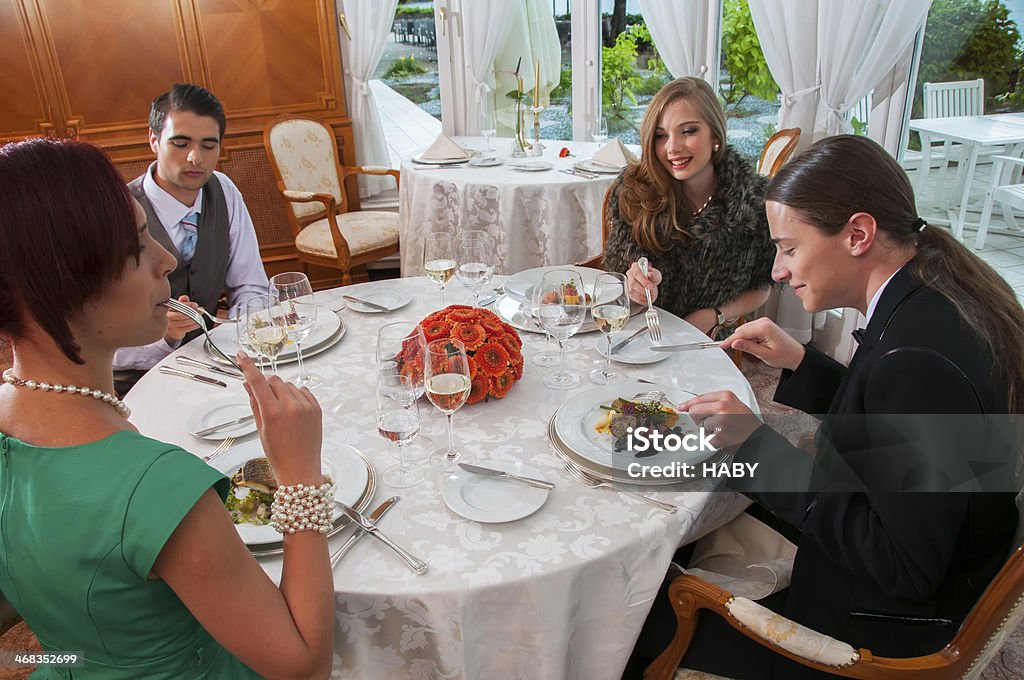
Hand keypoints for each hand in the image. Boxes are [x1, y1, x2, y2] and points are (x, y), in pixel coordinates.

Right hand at [164, 295, 199, 341]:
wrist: (171, 330)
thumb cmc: (174, 317)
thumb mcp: (178, 307)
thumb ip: (182, 302)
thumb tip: (185, 297)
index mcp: (166, 308)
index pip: (177, 306)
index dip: (187, 305)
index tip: (195, 305)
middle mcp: (167, 317)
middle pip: (182, 314)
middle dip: (193, 312)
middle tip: (199, 310)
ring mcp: (170, 325)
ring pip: (186, 321)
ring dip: (195, 318)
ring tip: (199, 316)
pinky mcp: (175, 332)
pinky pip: (188, 328)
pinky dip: (195, 325)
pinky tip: (198, 323)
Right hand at [237, 352, 322, 484]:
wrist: (300, 470)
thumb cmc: (277, 453)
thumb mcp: (261, 428)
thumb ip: (255, 403)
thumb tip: (248, 383)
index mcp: (273, 412)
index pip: (258, 381)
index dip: (248, 366)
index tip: (241, 355)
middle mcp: (291, 406)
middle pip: (274, 380)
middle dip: (267, 384)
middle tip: (264, 398)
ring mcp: (306, 406)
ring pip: (289, 385)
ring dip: (281, 391)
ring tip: (280, 411)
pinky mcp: (317, 408)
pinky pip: (304, 391)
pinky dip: (296, 395)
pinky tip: (292, 410)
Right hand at [626, 261, 660, 304]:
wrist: (650, 283)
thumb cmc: (652, 277)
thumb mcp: (656, 274)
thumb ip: (654, 274)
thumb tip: (650, 274)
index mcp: (636, 267)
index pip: (637, 273)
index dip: (643, 280)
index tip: (650, 286)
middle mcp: (630, 274)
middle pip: (633, 283)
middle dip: (643, 290)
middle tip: (651, 293)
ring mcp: (628, 283)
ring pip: (632, 291)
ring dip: (642, 296)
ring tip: (650, 297)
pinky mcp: (628, 291)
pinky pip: (632, 297)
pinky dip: (640, 300)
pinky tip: (646, 300)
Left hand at [678, 390, 760, 450]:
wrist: (758, 438)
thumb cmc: (747, 423)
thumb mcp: (734, 404)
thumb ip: (716, 402)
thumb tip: (693, 405)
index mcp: (726, 396)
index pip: (699, 398)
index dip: (688, 404)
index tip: (682, 407)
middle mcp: (722, 407)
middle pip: (694, 411)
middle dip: (699, 418)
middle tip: (711, 422)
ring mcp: (720, 421)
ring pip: (700, 425)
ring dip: (707, 430)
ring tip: (722, 430)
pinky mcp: (718, 435)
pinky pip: (706, 437)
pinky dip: (713, 440)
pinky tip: (724, 437)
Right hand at [719, 317, 804, 370]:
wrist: (796, 354)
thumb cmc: (785, 355)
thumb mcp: (765, 355)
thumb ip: (748, 348)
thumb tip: (735, 343)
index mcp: (765, 328)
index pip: (741, 333)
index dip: (729, 340)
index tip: (721, 345)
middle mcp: (764, 322)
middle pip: (741, 330)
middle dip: (738, 340)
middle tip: (741, 351)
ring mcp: (764, 322)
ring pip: (744, 330)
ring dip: (744, 339)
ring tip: (756, 349)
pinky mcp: (764, 324)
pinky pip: (749, 330)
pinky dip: (748, 337)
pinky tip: (757, 345)